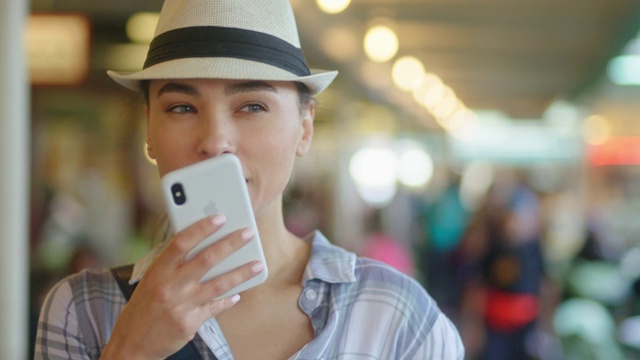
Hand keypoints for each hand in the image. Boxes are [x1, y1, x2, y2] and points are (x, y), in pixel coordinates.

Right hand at [100, 214, 263, 358]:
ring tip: (257, 264)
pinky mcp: (190, 323)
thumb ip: (173, 263)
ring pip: (219, 284)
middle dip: (230, 244)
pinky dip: (229, 299)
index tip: (220, 217)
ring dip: (242, 273)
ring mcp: (181, 305)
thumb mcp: (152, 279)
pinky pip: (216, 307)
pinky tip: (238, 293)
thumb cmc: (145, 304)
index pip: (181, 242)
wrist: (132, 342)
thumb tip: (202, 242)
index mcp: (158, 270)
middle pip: (206, 260)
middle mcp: (169, 286)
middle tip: (248, 233)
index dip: (202, 228)